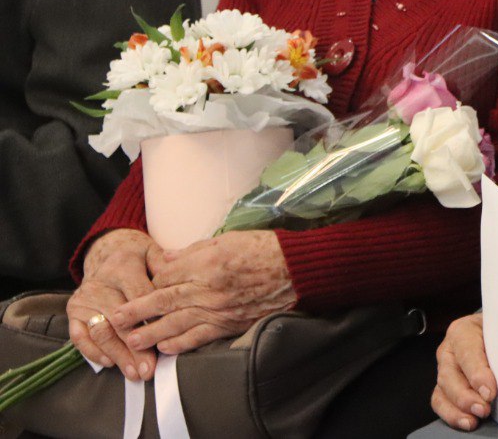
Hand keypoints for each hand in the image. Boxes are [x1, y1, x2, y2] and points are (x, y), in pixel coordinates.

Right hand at [68, 229, 161, 380]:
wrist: (107, 255)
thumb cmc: (138, 259)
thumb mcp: (152, 253)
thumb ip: (165, 267)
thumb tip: (176, 284)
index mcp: (122, 267)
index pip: (138, 297)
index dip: (151, 320)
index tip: (164, 340)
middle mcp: (99, 284)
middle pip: (119, 320)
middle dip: (136, 347)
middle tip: (150, 368)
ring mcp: (83, 300)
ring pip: (101, 332)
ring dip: (118, 355)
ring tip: (134, 372)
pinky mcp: (73, 312)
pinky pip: (79, 337)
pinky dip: (93, 352)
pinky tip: (110, 363)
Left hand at [111, 230, 296, 354]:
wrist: (295, 270)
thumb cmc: (263, 249)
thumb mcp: (227, 239)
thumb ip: (194, 250)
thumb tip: (166, 258)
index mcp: (206, 263)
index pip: (167, 275)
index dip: (150, 280)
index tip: (137, 285)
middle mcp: (208, 288)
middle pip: (164, 300)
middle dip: (137, 311)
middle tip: (115, 319)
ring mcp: (218, 308)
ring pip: (177, 323)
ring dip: (152, 332)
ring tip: (132, 340)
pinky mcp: (230, 323)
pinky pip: (200, 336)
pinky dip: (182, 343)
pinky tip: (167, 347)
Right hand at [431, 313, 496, 430]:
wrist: (492, 332)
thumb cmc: (497, 332)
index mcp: (463, 331)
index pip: (466, 351)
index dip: (477, 373)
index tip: (490, 391)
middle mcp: (449, 349)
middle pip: (450, 374)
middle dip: (466, 396)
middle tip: (484, 408)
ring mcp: (444, 368)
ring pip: (443, 390)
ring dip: (459, 408)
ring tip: (474, 420)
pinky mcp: (444, 385)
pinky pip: (440, 401)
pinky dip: (452, 414)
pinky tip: (466, 421)